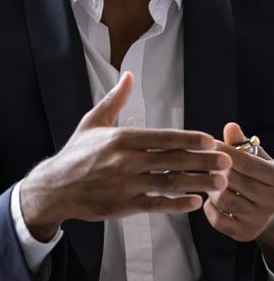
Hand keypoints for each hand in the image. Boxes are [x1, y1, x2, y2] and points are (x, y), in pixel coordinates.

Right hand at [20, 72, 231, 241]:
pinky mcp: (124, 205)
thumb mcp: (92, 121)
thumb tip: (129, 75)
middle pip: (171, 160)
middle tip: (226, 162)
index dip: (188, 139)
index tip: (209, 141)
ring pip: (169, 183)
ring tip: (219, 184)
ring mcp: (125, 184)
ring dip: (197, 183)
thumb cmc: (76, 152)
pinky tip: (195, 203)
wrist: (56, 186)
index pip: (162, 137)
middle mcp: (125, 160)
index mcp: (120, 138)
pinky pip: (156, 204)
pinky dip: (177, 205)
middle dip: (202, 161)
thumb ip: (115, 99)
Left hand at [204, 123, 273, 259]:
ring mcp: (259, 219)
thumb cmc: (260, 180)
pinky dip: (209, 208)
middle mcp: (271, 200)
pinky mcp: (245, 234)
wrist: (273, 216)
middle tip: (203, 162)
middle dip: (213, 168)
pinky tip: (212, 200)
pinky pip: (218, 219)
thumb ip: (242, 144)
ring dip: (210, 188)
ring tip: (210, 181)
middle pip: (231, 179)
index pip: (245, 162)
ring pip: (222, 198)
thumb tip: (231, 127)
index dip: (224, 151)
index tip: (208, 142)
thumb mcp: (258, 160)